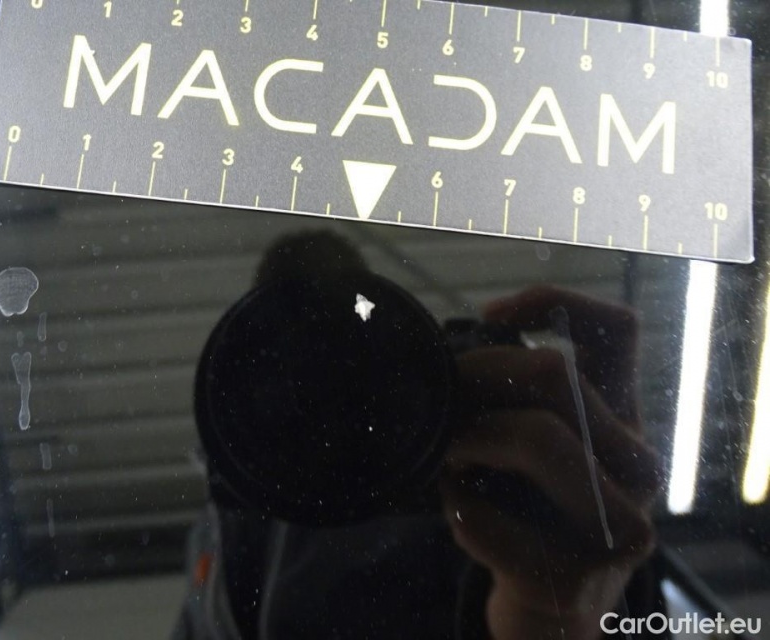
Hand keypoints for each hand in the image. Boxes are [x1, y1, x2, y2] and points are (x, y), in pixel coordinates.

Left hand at [440, 287, 661, 639]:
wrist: (548, 604)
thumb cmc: (529, 507)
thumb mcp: (533, 441)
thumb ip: (516, 394)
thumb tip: (450, 350)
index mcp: (625, 421)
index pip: (616, 329)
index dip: (553, 302)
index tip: (491, 315)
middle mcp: (638, 466)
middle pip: (556, 374)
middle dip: (476, 377)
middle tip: (441, 406)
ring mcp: (616, 526)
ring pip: (536, 436)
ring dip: (465, 441)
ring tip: (450, 459)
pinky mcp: (571, 578)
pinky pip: (484, 516)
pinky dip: (453, 506)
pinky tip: (459, 512)